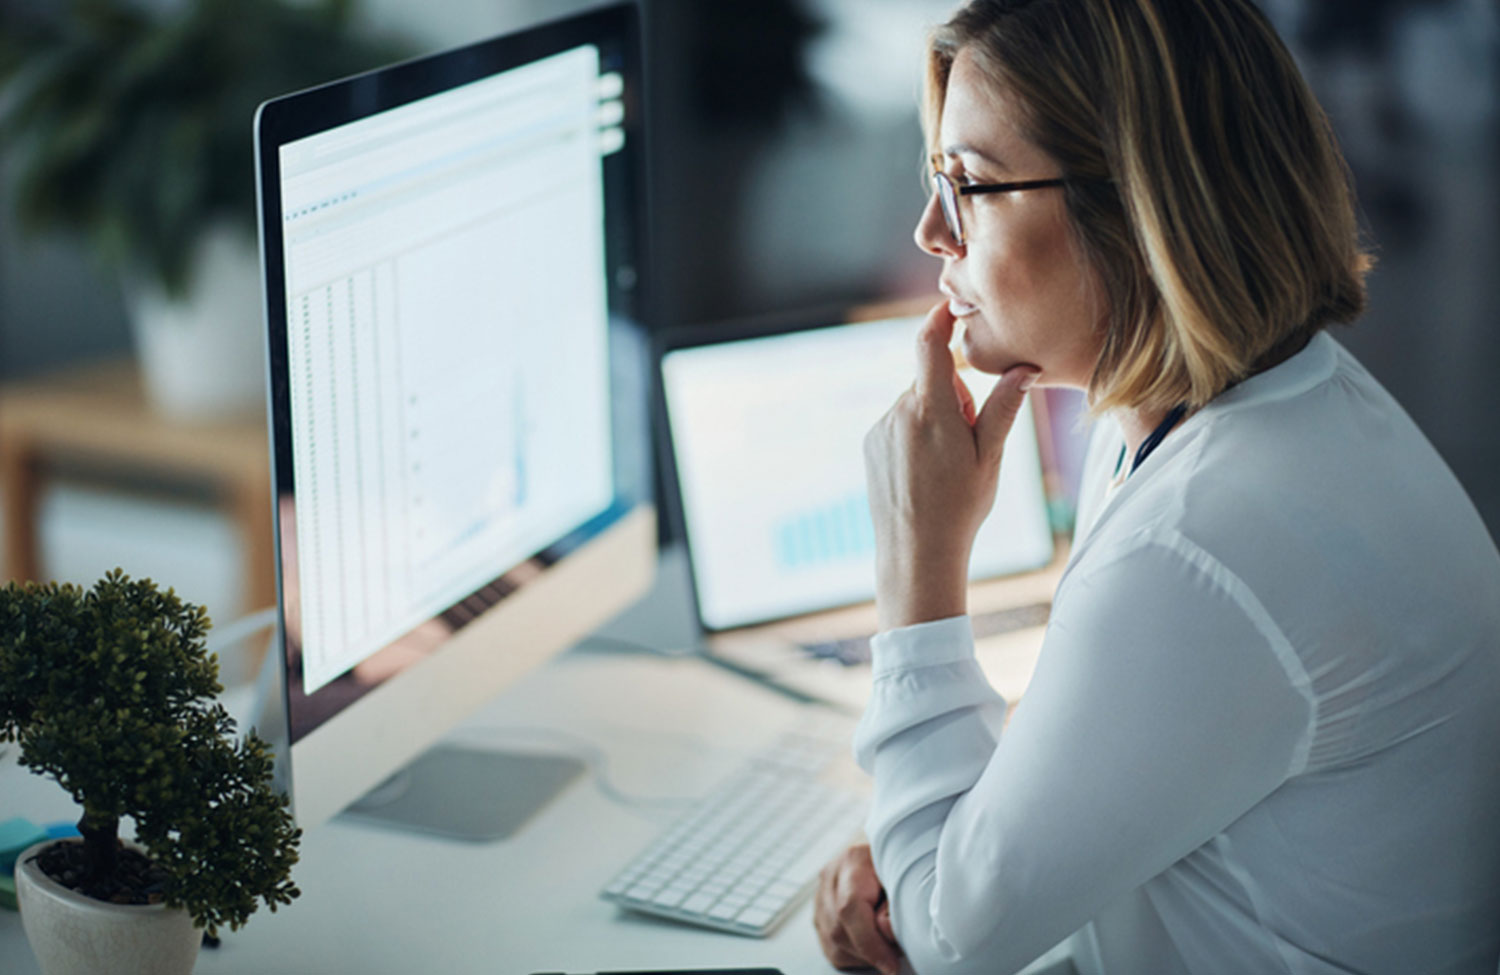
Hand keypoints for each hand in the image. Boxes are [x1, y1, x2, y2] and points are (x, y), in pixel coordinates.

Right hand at [815, 843, 901, 974]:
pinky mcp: (820, 912)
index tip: (891, 964)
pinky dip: (854, 955)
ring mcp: (820, 894)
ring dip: (862, 956)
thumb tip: (886, 931)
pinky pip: (831, 947)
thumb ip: (898, 904)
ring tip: (886, 948)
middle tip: (895, 956)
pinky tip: (872, 948)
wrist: (888, 849)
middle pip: (839, 929)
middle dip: (869, 952)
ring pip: (832, 942)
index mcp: (853, 860)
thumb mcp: (909, 876)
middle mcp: (830, 876)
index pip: (850, 908)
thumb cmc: (903, 862)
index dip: (870, 943)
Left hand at [863, 302, 1037, 629]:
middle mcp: (899, 413)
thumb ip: (1004, 407)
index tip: (951, 308)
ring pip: (915, 405)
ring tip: (944, 466)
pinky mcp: (871, 445)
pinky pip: (898, 425)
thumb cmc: (960, 507)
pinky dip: (914, 436)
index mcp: (931, 410)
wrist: (915, 552)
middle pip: (931, 381)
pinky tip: (923, 473)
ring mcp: (881, 429)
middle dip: (952, 397)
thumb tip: (1026, 368)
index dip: (939, 319)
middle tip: (967, 441)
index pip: (929, 345)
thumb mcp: (990, 456)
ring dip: (933, 419)